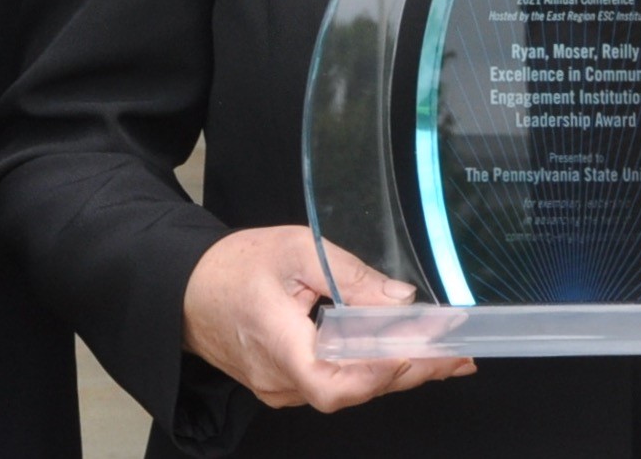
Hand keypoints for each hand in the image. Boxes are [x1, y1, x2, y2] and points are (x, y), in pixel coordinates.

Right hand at [180, 226, 475, 412]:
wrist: (185, 290)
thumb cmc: (233, 267)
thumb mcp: (294, 249)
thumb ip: (349, 274)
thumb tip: (400, 298)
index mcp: (278, 344)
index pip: (335, 382)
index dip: (381, 373)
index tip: (423, 351)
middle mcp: (279, 379)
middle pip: (352, 390)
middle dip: (408, 373)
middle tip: (455, 356)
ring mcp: (280, 388)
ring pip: (346, 390)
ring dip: (395, 373)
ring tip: (441, 356)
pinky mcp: (284, 385)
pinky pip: (334, 384)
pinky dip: (369, 371)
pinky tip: (398, 356)